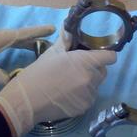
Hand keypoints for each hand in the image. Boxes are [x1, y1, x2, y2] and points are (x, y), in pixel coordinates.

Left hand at [0, 25, 54, 85]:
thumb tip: (14, 82)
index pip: (22, 34)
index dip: (38, 31)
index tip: (54, 28)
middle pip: (17, 36)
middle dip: (33, 39)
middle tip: (49, 42)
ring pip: (9, 40)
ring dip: (22, 43)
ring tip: (34, 49)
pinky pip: (1, 44)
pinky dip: (11, 48)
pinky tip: (10, 54)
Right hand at [0, 46, 116, 136]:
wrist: (26, 101)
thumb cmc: (37, 74)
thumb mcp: (51, 53)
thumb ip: (65, 40)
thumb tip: (69, 28)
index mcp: (85, 62)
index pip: (110, 57)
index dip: (106, 54)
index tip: (97, 54)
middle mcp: (91, 78)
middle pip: (103, 70)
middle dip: (94, 68)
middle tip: (77, 68)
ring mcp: (89, 95)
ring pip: (96, 85)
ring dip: (88, 82)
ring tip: (69, 82)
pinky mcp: (85, 107)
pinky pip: (89, 97)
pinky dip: (82, 95)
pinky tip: (67, 94)